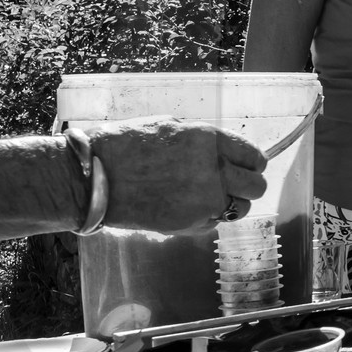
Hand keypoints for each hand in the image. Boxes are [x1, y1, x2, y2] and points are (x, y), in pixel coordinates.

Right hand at [96, 116, 267, 232]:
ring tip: (206, 198)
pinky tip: (183, 207)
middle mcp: (213, 171)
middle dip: (248, 185)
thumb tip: (224, 152)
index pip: (255, 156)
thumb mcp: (170, 127)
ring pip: (240, 209)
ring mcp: (204, 201)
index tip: (247, 166)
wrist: (96, 177)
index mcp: (209, 140)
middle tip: (232, 185)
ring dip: (230, 204)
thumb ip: (202, 142)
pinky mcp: (190, 224)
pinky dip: (205, 218)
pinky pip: (213, 223)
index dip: (252, 162)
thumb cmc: (126, 145)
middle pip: (256, 186)